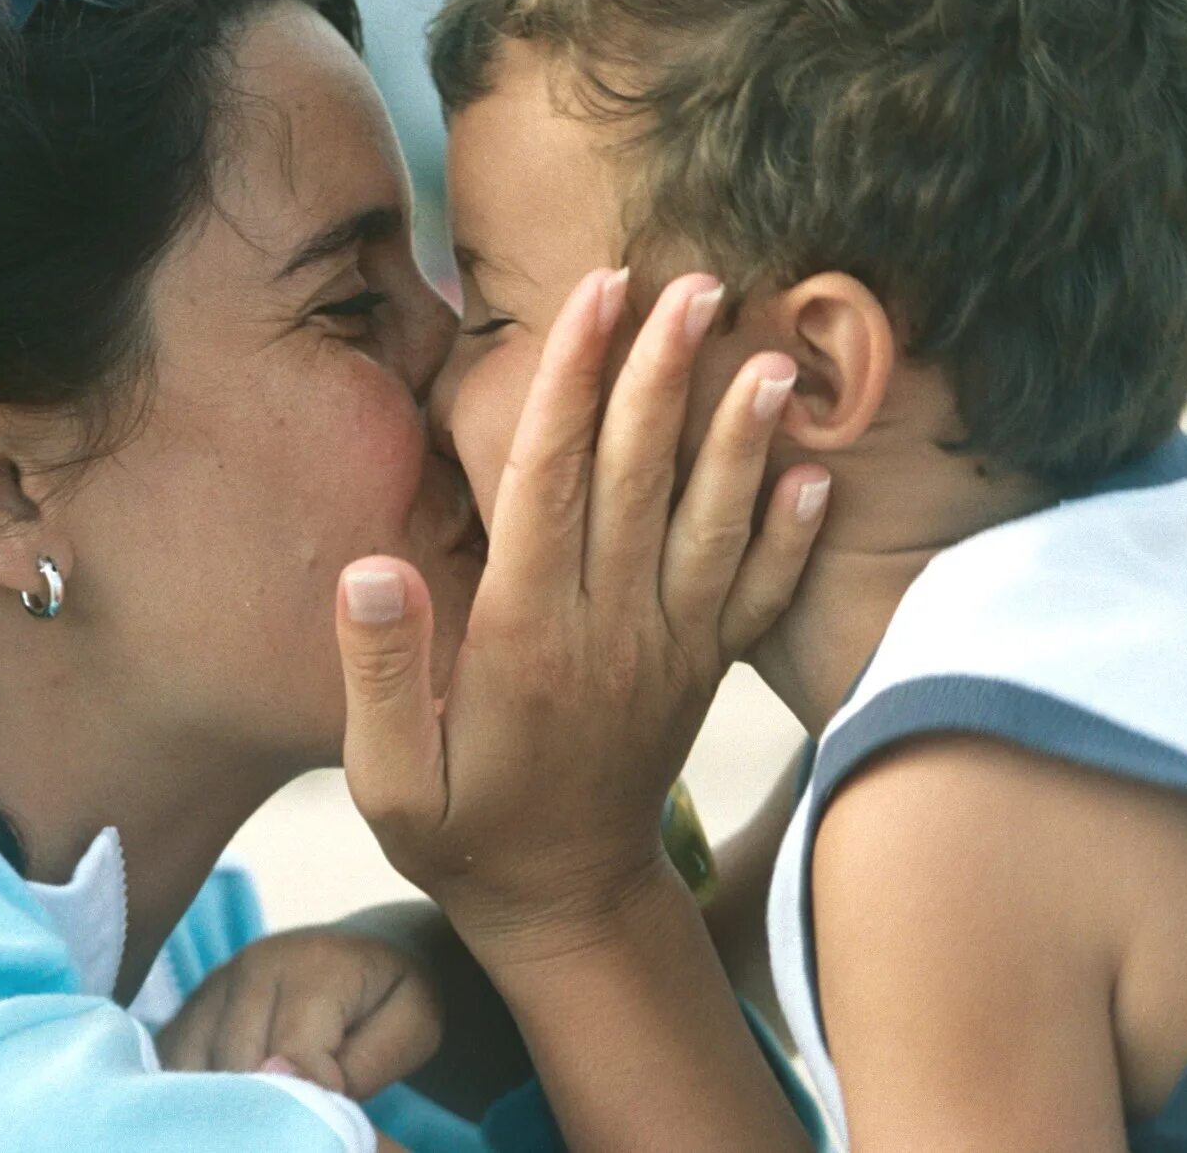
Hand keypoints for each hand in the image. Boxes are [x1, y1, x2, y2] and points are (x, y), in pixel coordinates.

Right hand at [154, 926, 441, 1100]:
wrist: (367, 955)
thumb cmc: (395, 998)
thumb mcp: (414, 1025)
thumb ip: (365, 1061)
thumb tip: (287, 1083)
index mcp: (312, 964)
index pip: (291, 1056)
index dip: (315, 1102)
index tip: (341, 1112)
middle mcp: (249, 967)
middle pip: (235, 1071)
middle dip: (270, 1111)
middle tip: (307, 1123)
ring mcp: (209, 990)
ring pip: (195, 1078)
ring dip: (231, 1109)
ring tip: (275, 1115)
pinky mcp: (183, 1016)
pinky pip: (171, 1076)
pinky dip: (199, 1102)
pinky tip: (235, 1111)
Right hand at [336, 268, 828, 962]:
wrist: (568, 905)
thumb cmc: (462, 836)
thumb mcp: (385, 779)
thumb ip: (379, 673)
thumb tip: (370, 568)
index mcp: (525, 635)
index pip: (552, 481)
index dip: (573, 381)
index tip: (596, 296)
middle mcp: (608, 629)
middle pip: (640, 477)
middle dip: (661, 372)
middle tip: (691, 282)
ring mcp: (668, 650)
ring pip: (711, 526)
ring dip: (741, 438)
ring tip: (771, 356)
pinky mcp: (702, 672)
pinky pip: (755, 597)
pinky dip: (790, 538)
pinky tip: (816, 478)